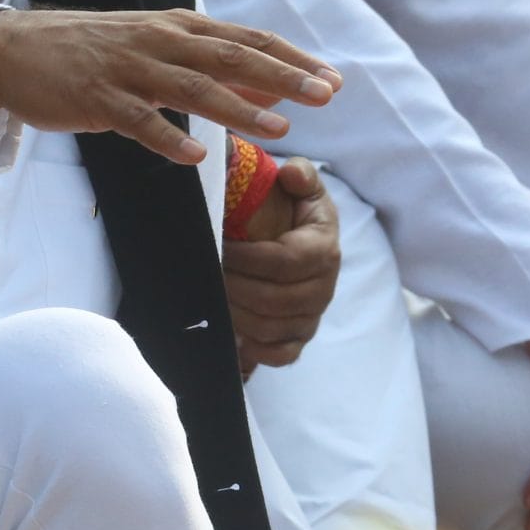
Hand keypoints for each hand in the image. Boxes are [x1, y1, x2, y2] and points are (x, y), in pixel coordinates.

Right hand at [0, 8, 338, 162]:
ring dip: (238, 108)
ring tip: (278, 129)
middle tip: (325, 95)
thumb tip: (269, 86)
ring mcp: (128, 69)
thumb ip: (207, 65)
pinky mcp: (97, 98)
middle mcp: (158, 41)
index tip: (332, 79)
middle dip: (282, 77)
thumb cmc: (92, 52)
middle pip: (230, 57)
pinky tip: (194, 158)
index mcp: (177, 27)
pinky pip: (138, 120)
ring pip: (191, 88)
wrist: (17, 50)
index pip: (246, 40)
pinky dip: (167, 139)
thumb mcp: (155, 47)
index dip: (292, 59)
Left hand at [223, 159, 338, 376]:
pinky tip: (232, 330)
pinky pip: (280, 355)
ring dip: (235, 313)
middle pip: (273, 299)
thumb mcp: (302, 186)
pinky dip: (255, 348)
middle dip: (233, 286)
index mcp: (323, 249)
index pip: (285, 262)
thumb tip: (291, 174)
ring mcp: (311, 317)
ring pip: (270, 327)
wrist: (305, 239)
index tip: (220, 246)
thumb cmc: (296, 211)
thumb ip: (300, 176)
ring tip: (209, 293)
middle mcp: (323, 288)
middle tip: (205, 272)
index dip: (248, 258)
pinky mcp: (299, 338)